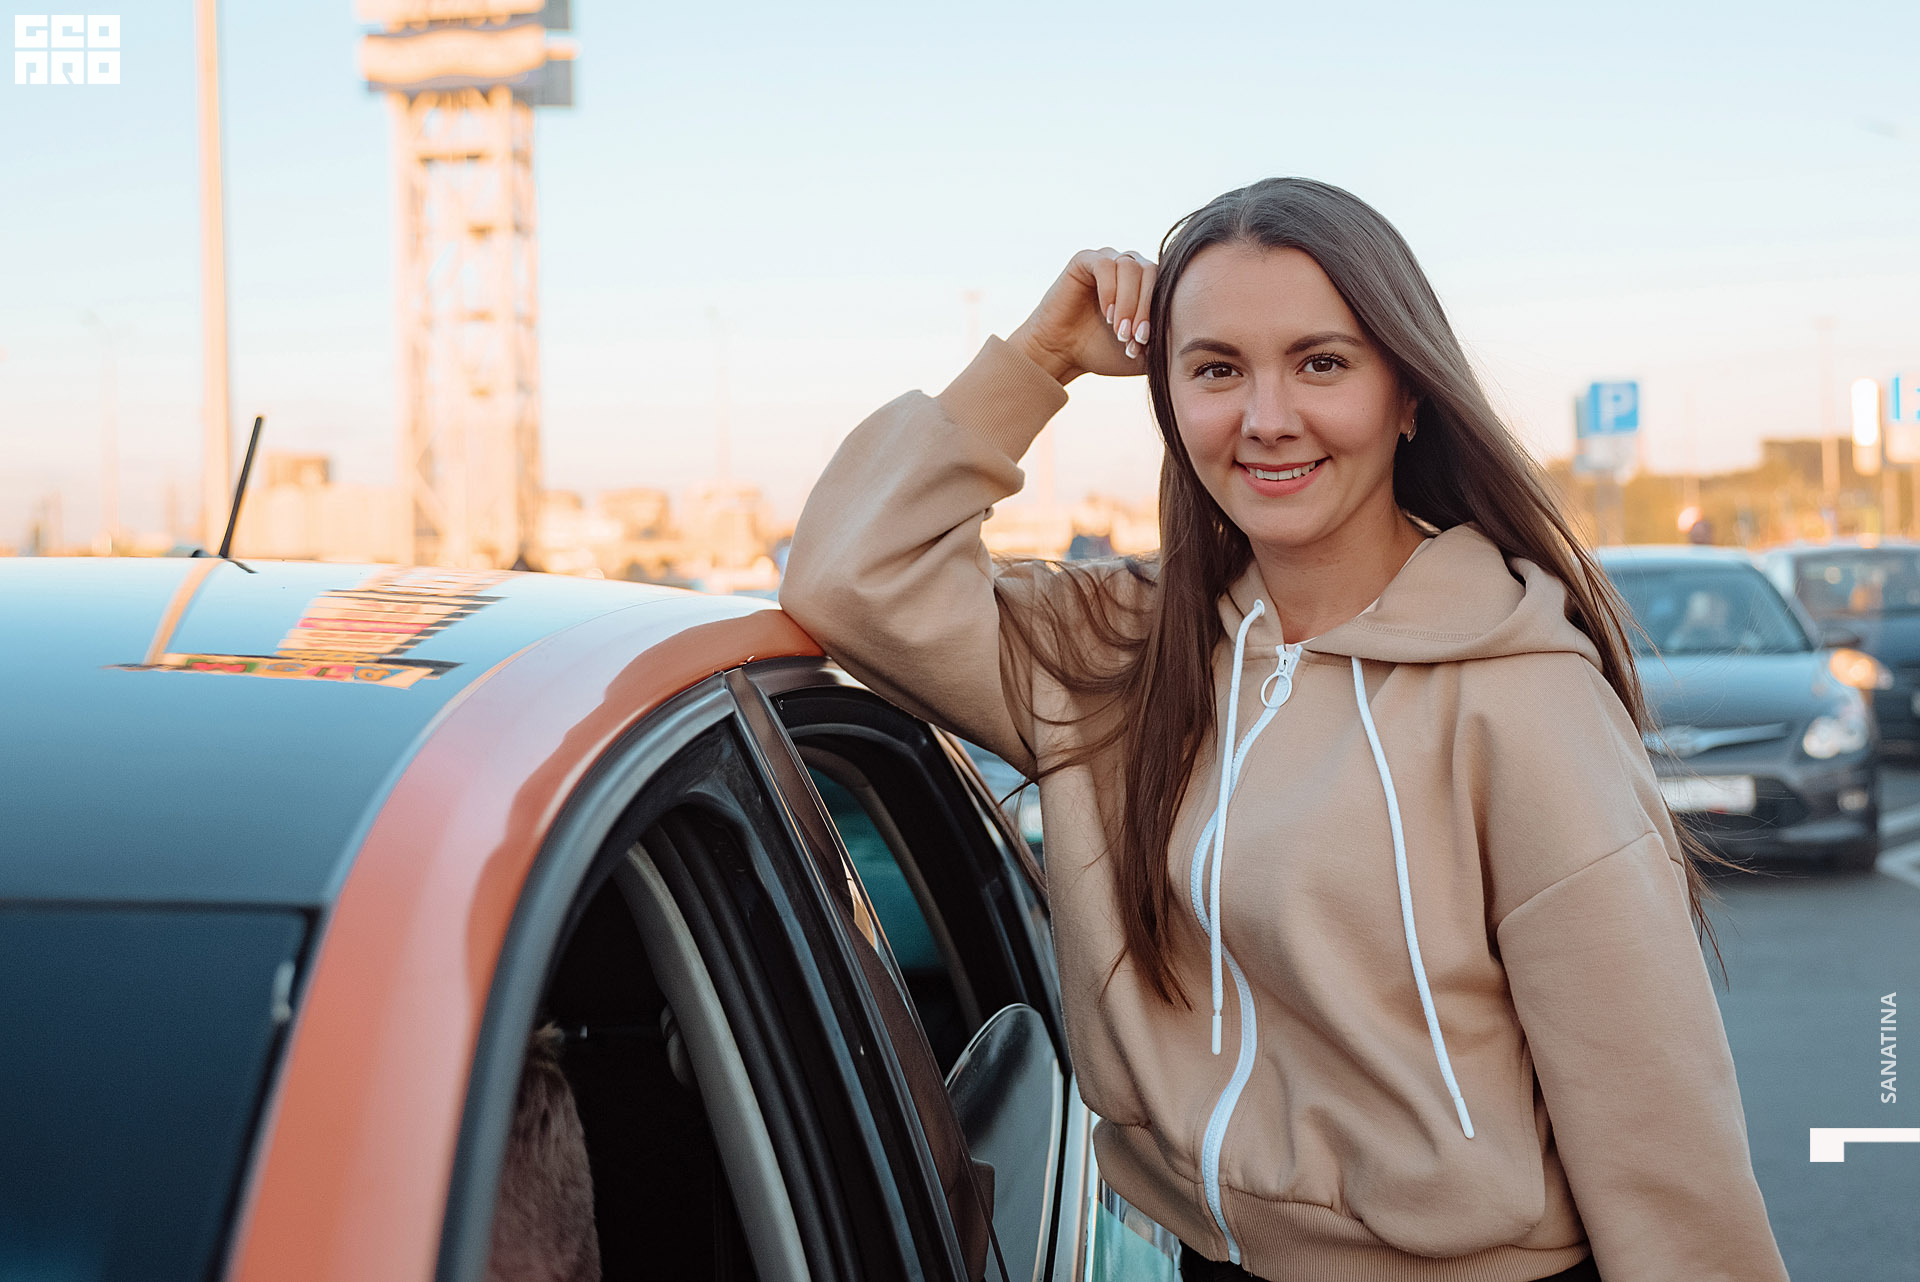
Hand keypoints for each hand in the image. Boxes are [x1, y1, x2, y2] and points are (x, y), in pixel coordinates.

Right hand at [1006, 247, 1157, 385]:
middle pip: (1151, 273)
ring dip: (1128, 303)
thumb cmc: (1103, 352)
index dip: (1158, 312)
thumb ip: (1167, 340)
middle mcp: (1129, 267)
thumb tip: (1196, 338)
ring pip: (1131, 268)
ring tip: (1118, 330)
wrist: (1063, 353)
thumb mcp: (1144, 351)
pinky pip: (1106, 264)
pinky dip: (1110, 291)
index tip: (1146, 342)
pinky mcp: (1085, 259)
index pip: (1166, 284)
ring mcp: (1108, 260)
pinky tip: (1106, 315)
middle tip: (1133, 337)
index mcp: (1146, 284)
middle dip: (1145, 308)